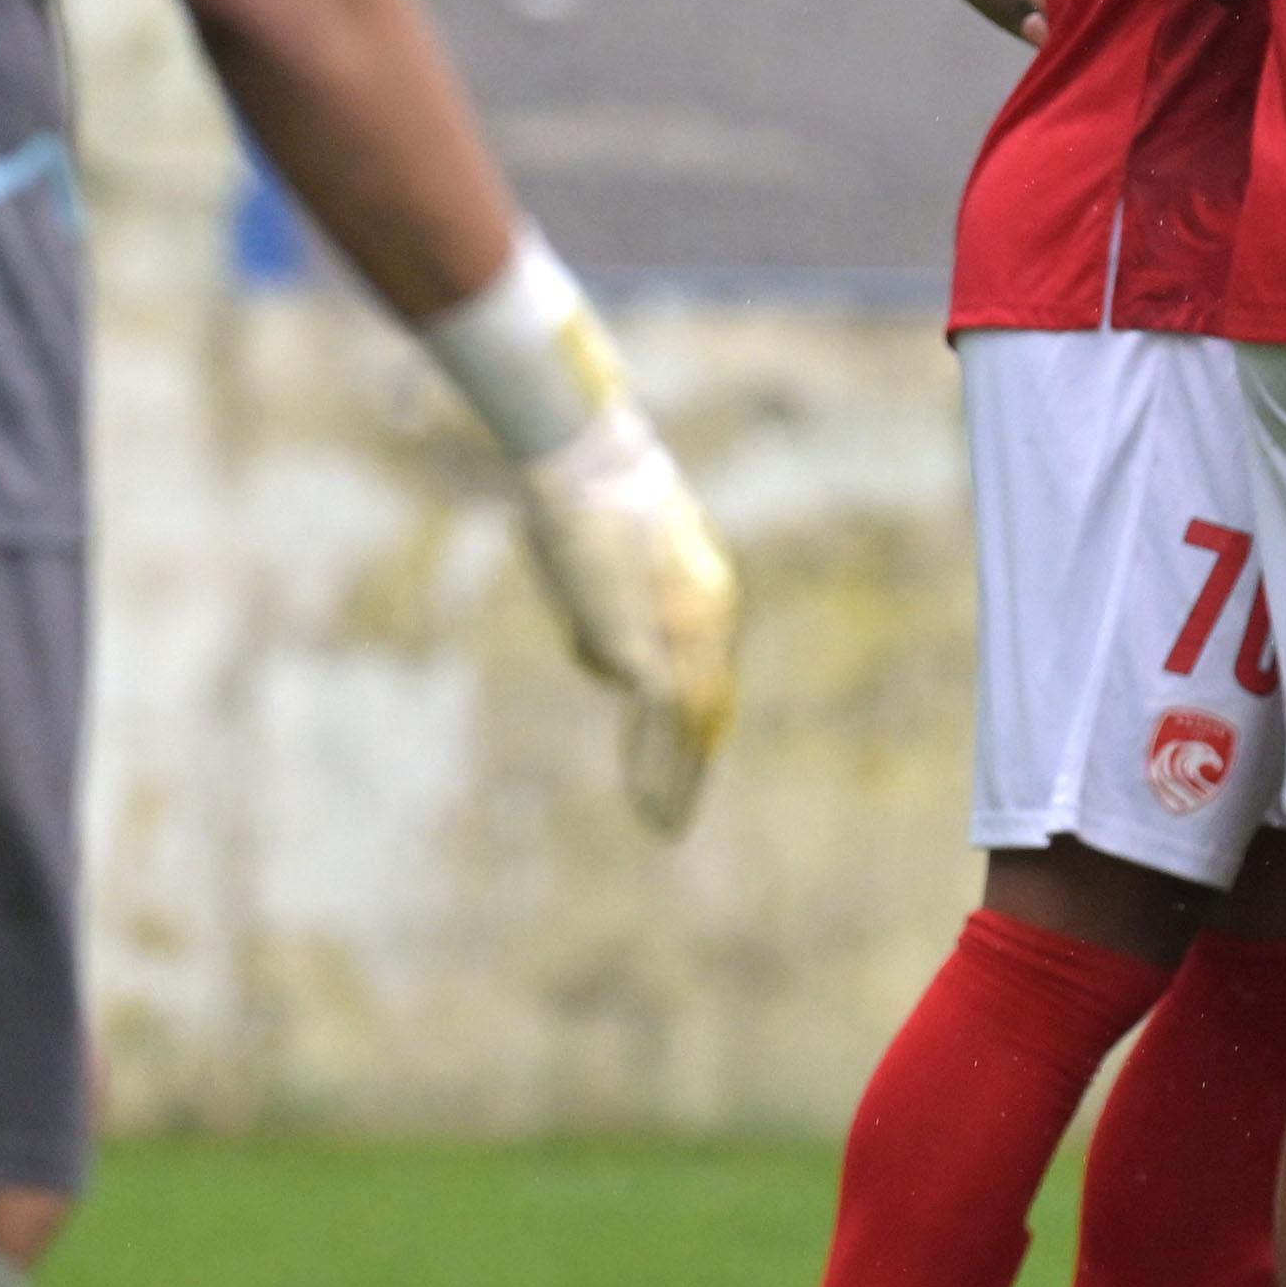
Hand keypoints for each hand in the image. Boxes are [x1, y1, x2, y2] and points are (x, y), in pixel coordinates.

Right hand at [519, 399, 740, 832]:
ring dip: (675, 779)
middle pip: (709, 707)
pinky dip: (656, 767)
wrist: (583, 461)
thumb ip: (605, 616)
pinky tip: (650, 803)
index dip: (693, 724)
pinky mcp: (655, 645)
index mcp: (703, 590)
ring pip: (693, 725)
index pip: (706, 674)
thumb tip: (610, 668)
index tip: (683, 761)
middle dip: (689, 764)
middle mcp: (710, 613)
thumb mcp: (593, 563)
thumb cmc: (576, 496)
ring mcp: (686, 630)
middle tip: (674, 815)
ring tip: (663, 825)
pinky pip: (664, 724)